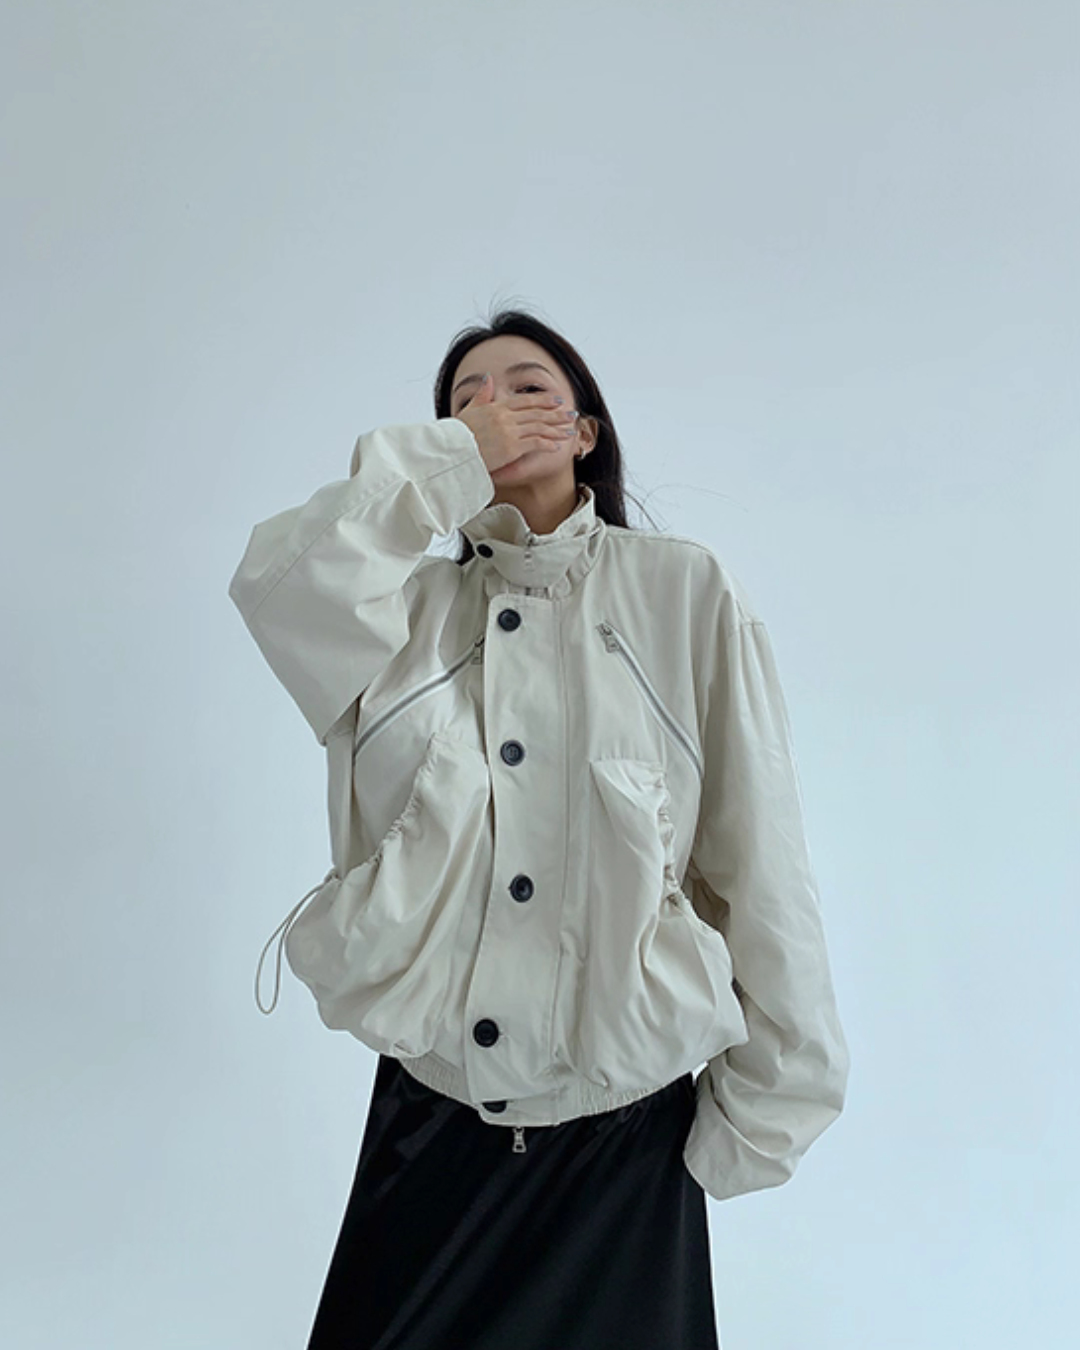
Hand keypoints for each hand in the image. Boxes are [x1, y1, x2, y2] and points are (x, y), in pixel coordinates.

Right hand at [453, 374, 577, 475]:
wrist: (452, 450)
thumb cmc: (457, 434)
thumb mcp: (470, 409)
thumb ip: (482, 394)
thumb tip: (487, 378)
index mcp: (497, 406)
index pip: (525, 401)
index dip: (544, 399)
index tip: (557, 400)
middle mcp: (506, 417)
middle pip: (537, 413)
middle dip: (556, 414)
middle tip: (571, 414)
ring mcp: (510, 431)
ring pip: (539, 427)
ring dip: (556, 429)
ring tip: (570, 431)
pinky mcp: (512, 447)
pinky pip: (535, 443)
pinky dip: (548, 444)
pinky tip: (557, 446)